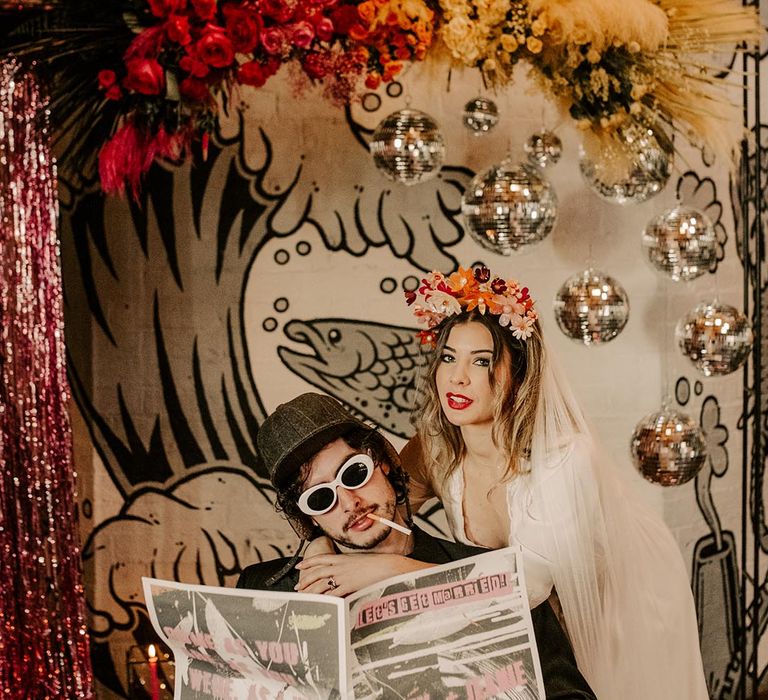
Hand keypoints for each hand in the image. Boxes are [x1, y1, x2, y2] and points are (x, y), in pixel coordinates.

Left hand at [295, 553, 431, 596]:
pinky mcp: (349, 586)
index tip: (299, 566)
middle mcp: (340, 566)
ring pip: (322, 583)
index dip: (308, 562)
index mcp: (342, 558)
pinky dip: (325, 598)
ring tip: (304, 595)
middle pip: (317, 572)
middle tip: (298, 586)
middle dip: (306, 579)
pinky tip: (319, 602)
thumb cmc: (376, 564)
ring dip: (311, 589)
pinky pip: (333, 593)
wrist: (387, 566)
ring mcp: (344, 576)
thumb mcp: (359, 561)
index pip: (321, 558)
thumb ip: (349, 565)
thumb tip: (343, 570)